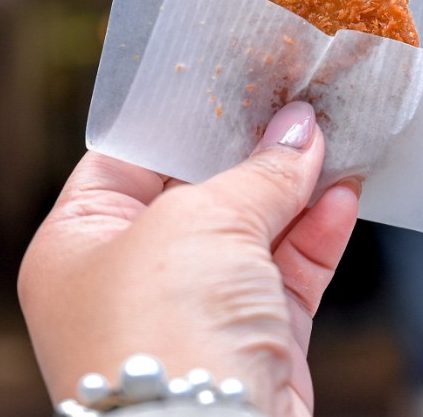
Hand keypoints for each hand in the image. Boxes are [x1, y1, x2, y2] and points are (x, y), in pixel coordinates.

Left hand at [19, 101, 358, 416]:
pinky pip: (287, 271)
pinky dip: (318, 231)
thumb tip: (300, 130)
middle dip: (249, 148)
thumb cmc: (165, 334)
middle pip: (197, 191)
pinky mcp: (252, 341)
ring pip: (252, 230)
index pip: (129, 158)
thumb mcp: (201, 221)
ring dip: (294, 185)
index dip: (182, 118)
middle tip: (294, 100)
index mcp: (79, 243)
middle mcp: (131, 278)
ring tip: (332, 133)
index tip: (233, 80)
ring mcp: (194, 313)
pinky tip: (344, 190)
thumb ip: (257, 171)